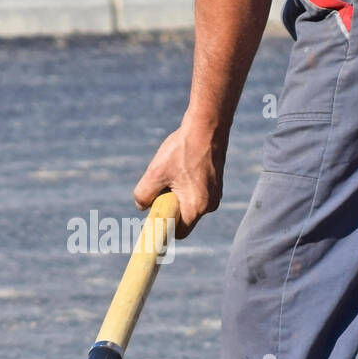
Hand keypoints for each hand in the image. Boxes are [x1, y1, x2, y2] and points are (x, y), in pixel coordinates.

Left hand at [133, 118, 225, 237]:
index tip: (153, 219)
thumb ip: (144, 195)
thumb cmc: (182, 150)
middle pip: (183, 218)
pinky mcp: (216, 183)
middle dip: (169, 207)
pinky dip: (185, 186)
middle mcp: (210, 205)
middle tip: (160, 188)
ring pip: (189, 203)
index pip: (177, 232)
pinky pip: (197, 192)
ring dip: (176, 195)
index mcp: (196, 207)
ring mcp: (215, 193)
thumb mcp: (155, 173)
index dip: (163, 228)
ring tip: (172, 172)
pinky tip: (182, 166)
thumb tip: (141, 205)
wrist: (207, 126)